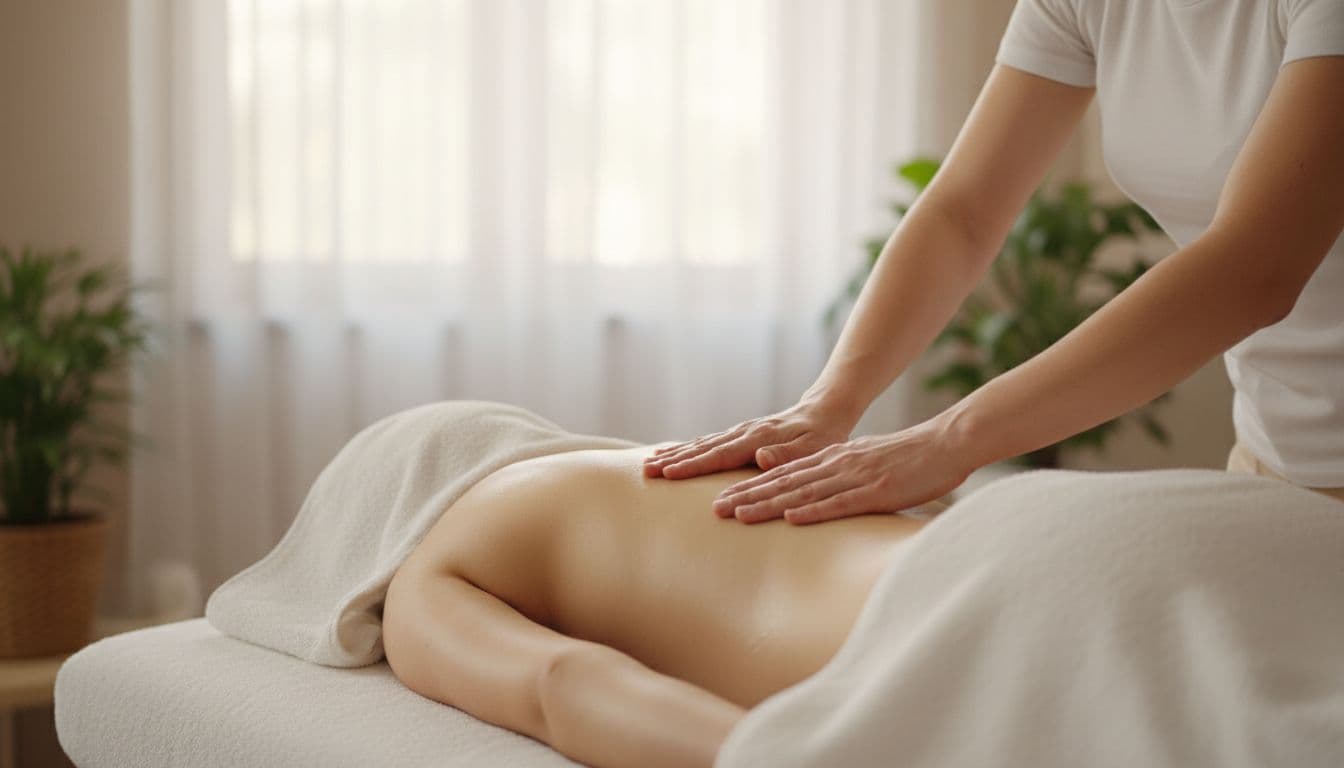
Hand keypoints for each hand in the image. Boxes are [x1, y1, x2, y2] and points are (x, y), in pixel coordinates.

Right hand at [642, 400, 853, 479]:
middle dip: (674, 460)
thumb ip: (787, 454)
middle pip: (703, 448)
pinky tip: (672, 454)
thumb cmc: (822, 436)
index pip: (720, 454)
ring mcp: (740, 431)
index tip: (669, 473)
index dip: (694, 465)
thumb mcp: (813, 449)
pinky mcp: (739, 434)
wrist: (824, 411)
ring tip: (650, 463)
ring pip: (702, 444)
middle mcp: (744, 432)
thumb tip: (759, 456)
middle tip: (646, 471)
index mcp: (758, 438)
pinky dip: (687, 448)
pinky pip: (708, 442)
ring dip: (675, 454)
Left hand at [710, 419, 971, 524]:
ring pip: (803, 492)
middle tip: (714, 509)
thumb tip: (818, 498)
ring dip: (769, 505)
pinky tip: (791, 518)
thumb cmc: (910, 460)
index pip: (783, 475)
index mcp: (834, 459)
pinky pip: (841, 503)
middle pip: (783, 483)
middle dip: (747, 496)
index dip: (751, 486)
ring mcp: (856, 477)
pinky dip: (814, 511)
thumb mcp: (866, 465)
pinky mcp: (877, 492)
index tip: (722, 498)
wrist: (947, 443)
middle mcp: (837, 465)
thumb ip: (841, 479)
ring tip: (738, 515)